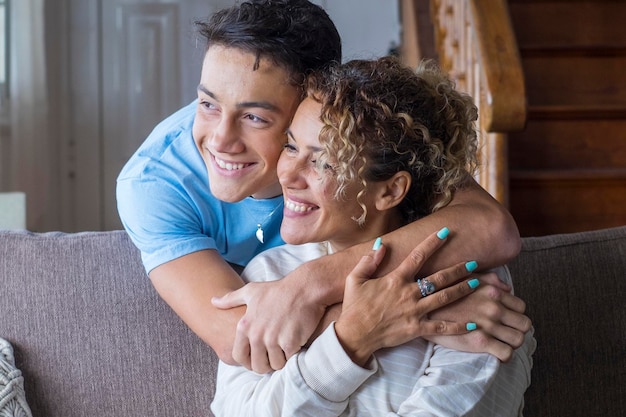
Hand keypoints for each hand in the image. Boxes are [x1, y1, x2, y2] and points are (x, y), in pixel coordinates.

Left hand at [212, 276, 324, 372]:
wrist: (304, 288)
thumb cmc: (277, 290)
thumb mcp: (251, 291)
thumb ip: (230, 299)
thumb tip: (213, 301)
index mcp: (245, 326)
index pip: (239, 357)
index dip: (248, 362)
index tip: (258, 358)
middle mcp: (256, 335)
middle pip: (258, 366)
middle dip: (266, 365)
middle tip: (275, 356)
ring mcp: (273, 339)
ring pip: (275, 365)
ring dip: (281, 360)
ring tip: (286, 348)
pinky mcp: (289, 342)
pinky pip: (289, 359)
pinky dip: (293, 355)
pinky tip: (296, 343)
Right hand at [335, 231, 479, 366]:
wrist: (355, 335)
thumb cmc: (354, 306)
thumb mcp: (355, 279)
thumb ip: (369, 260)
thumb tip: (381, 244)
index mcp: (396, 279)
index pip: (418, 256)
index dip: (432, 243)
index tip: (445, 232)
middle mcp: (409, 293)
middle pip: (440, 278)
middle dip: (458, 269)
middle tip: (474, 262)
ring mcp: (415, 312)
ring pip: (445, 298)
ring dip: (462, 289)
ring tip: (477, 282)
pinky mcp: (417, 329)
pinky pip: (441, 327)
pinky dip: (458, 326)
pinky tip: (473, 324)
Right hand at [425, 271, 531, 361]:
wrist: (423, 310)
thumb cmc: (443, 293)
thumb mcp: (466, 278)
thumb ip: (489, 280)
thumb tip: (507, 287)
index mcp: (492, 292)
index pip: (521, 306)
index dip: (516, 314)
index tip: (507, 319)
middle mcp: (494, 307)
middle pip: (525, 324)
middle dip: (518, 329)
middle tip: (507, 332)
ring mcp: (488, 325)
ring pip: (519, 340)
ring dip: (512, 343)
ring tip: (502, 343)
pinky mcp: (480, 342)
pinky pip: (506, 353)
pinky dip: (504, 355)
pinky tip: (495, 352)